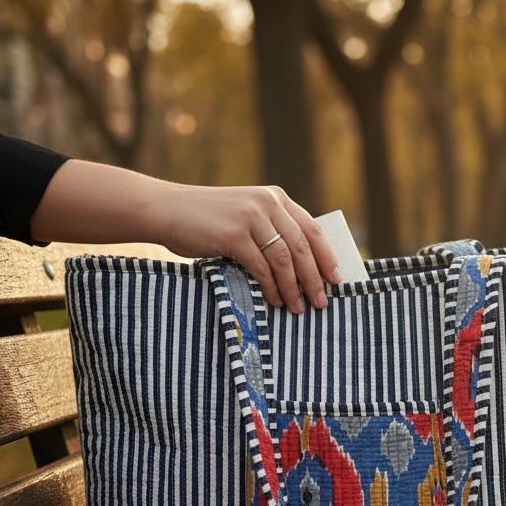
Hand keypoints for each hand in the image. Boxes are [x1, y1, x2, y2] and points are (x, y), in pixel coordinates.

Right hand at [159, 184, 341, 312]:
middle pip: (302, 247)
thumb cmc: (209, 220)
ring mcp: (250, 218)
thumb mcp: (247, 216)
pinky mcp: (234, 235)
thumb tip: (303, 269)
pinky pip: (261, 267)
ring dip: (294, 288)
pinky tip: (275, 300)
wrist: (168, 210)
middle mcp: (267, 203)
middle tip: (322, 302)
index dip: (327, 257)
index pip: (312, 229)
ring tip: (298, 308)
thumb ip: (272, 231)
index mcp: (275, 197)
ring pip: (284, 260)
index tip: (337, 280)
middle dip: (314, 279)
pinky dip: (271, 287)